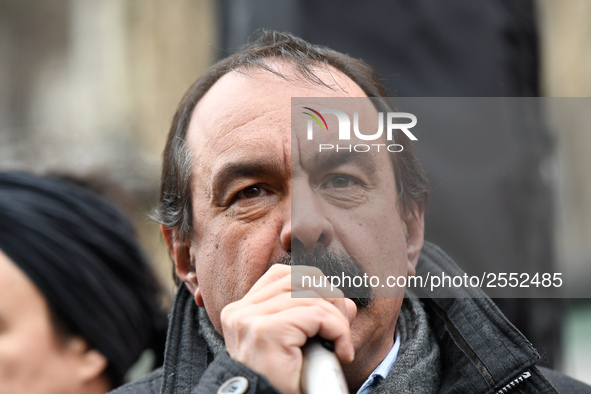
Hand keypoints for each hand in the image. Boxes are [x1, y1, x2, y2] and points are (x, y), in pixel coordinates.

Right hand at [220, 264, 356, 393]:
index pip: (284, 276)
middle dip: (330, 299)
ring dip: (337, 319)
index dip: (315, 287)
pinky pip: (317, 314)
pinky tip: (340, 352)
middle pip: (299, 277)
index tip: (330, 318)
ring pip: (311, 295)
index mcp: (242, 311)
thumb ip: (314, 316)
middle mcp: (239, 311)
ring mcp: (249, 319)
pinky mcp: (266, 331)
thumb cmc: (282, 385)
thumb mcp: (297, 345)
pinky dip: (338, 330)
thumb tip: (346, 302)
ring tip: (340, 345)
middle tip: (340, 332)